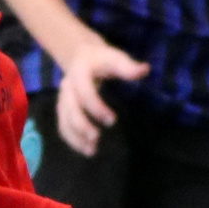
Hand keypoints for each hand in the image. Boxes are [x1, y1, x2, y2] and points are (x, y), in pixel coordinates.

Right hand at [55, 36, 150, 156]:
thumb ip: (128, 66)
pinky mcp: (63, 109)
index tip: (112, 120)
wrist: (82, 57)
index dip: (96, 107)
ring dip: (75, 137)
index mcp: (79, 72)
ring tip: (91, 151)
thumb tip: (145, 70)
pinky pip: (63, 126)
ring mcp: (63, 99)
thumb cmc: (102, 59)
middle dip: (81, 124)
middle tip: (96, 137)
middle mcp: (67, 86)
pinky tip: (86, 149)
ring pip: (64, 120)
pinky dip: (72, 139)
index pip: (83, 92)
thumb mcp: (115, 58)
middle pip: (69, 108)